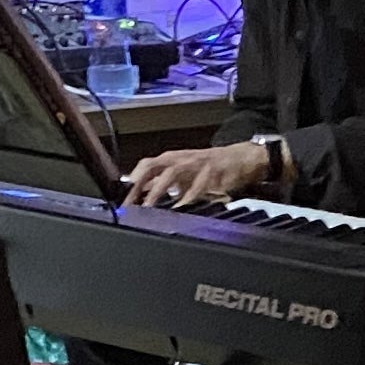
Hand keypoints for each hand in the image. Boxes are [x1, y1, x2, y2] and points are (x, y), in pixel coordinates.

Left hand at [123, 140, 274, 209]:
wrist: (242, 157)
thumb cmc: (210, 167)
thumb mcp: (183, 174)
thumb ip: (162, 184)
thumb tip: (139, 197)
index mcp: (171, 160)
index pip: (145, 167)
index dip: (131, 183)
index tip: (122, 201)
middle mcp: (180, 159)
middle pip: (152, 166)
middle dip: (139, 184)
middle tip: (131, 204)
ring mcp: (196, 164)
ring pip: (172, 173)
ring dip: (158, 190)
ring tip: (150, 206)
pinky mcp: (212, 172)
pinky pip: (198, 186)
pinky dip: (189, 198)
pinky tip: (182, 208)